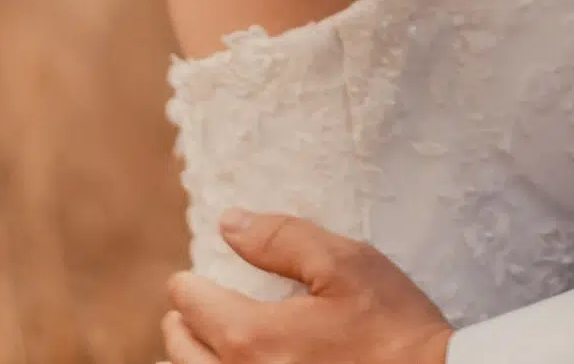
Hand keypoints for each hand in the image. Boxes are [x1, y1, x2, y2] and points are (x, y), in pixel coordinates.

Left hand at [161, 210, 450, 363]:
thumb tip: (229, 224)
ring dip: (192, 355)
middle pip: (181, 349)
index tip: (193, 276)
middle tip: (192, 305)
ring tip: (202, 337)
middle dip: (182, 320)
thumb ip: (282, 240)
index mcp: (252, 337)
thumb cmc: (391, 325)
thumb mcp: (345, 264)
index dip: (190, 283)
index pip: (192, 303)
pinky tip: (233, 361)